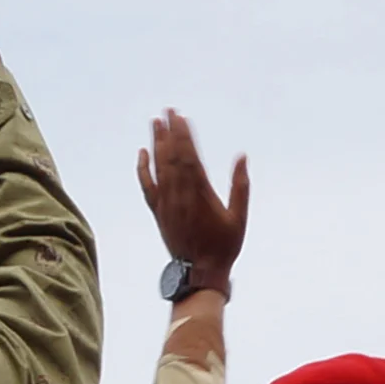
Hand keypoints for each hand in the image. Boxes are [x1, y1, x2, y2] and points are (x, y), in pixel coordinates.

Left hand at [136, 111, 247, 283]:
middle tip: (167, 111)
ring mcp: (167, 204)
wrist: (199, 272)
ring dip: (157, 144)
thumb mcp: (239, 216)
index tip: (180, 117)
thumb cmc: (223, 246)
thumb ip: (240, 186)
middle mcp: (179, 195)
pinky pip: (148, 187)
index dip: (183, 135)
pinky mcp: (159, 212)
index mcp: (200, 194)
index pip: (188, 157)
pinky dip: (143, 169)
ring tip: (156, 123)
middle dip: (169, 132)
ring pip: (159, 168)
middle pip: (171, 157)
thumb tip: (242, 157)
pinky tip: (143, 153)